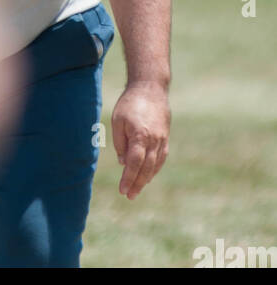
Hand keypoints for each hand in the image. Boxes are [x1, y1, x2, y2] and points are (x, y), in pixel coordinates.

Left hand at [112, 82, 169, 198]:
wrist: (151, 88)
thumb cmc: (130, 103)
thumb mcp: (118, 120)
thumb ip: (120, 142)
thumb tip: (123, 162)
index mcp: (140, 136)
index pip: (134, 163)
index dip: (129, 178)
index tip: (123, 190)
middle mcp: (154, 141)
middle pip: (146, 168)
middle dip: (137, 183)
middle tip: (129, 196)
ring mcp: (162, 140)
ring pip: (155, 165)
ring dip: (146, 179)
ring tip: (137, 189)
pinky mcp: (165, 137)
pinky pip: (161, 158)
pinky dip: (154, 168)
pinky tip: (148, 175)